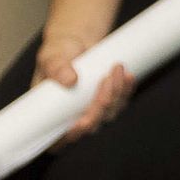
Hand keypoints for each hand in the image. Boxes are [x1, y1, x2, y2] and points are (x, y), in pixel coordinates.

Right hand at [34, 27, 132, 142]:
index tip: (82, 122)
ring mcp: (92, 108)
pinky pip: (122, 101)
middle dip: (102, 105)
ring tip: (116, 68)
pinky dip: (127, 89)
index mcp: (51, 113)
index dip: (73, 135)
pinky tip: (128, 75)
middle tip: (105, 80)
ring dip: (117, 93)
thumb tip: (69, 80)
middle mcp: (72, 115)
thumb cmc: (58, 52)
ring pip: (110, 113)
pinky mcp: (109, 98)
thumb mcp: (51, 56)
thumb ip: (56, 68)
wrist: (76, 40)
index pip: (60, 138)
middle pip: (92, 125)